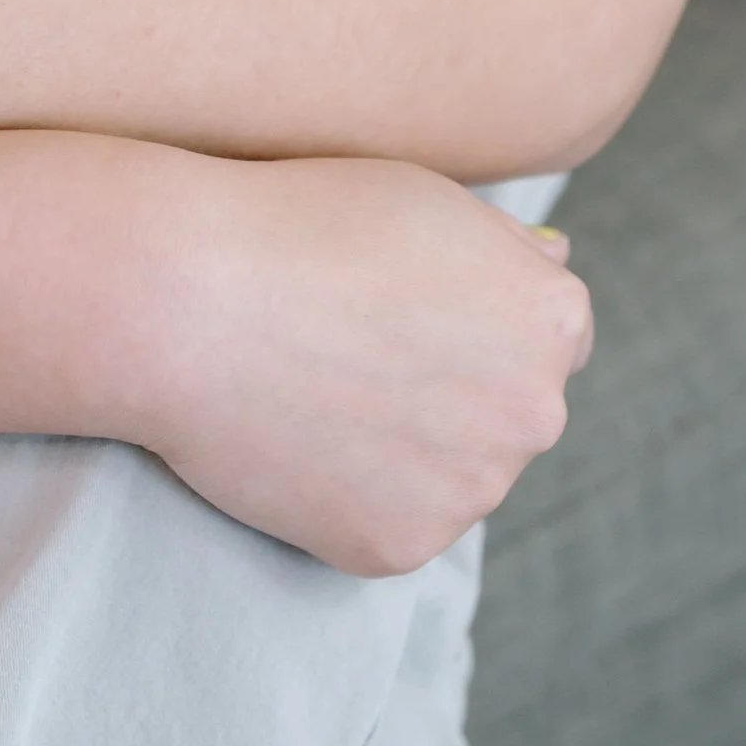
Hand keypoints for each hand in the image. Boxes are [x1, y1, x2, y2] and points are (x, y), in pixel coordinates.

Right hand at [140, 157, 591, 574]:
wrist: (191, 300)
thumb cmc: (302, 222)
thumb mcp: (427, 197)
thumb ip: (504, 246)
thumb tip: (555, 262)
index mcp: (551, 320)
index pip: (551, 339)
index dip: (476, 323)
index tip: (409, 314)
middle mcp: (534, 414)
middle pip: (507, 414)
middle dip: (452, 392)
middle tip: (354, 353)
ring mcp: (470, 491)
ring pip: (450, 475)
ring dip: (403, 449)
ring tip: (315, 391)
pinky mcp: (401, 548)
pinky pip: (389, 523)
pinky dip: (349, 496)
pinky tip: (296, 439)